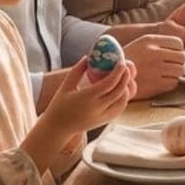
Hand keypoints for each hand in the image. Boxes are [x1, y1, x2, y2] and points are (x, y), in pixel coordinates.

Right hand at [23, 58, 134, 173]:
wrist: (58, 128)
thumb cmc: (59, 104)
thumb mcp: (65, 86)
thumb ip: (77, 70)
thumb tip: (88, 56)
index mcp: (86, 97)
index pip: (109, 83)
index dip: (118, 72)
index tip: (122, 62)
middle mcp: (96, 108)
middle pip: (119, 91)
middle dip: (125, 77)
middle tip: (126, 67)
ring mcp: (102, 116)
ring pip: (122, 101)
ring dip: (126, 88)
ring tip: (123, 77)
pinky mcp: (105, 121)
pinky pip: (120, 108)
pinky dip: (123, 98)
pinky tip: (120, 89)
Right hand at [122, 33, 184, 98]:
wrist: (110, 77)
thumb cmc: (130, 59)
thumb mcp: (142, 43)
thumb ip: (161, 43)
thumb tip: (183, 48)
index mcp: (150, 41)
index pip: (179, 43)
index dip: (177, 50)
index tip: (171, 54)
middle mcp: (154, 54)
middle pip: (182, 58)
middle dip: (178, 62)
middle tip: (169, 65)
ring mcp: (155, 70)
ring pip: (179, 71)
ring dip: (174, 73)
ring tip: (163, 73)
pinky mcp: (155, 85)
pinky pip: (173, 83)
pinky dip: (169, 83)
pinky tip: (159, 81)